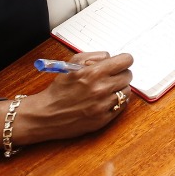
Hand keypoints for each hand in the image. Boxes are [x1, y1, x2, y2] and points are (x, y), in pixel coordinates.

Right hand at [10, 52, 133, 145]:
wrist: (46, 114)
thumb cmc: (58, 89)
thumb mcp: (72, 63)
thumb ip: (95, 56)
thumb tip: (111, 57)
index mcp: (95, 72)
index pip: (126, 60)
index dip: (123, 61)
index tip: (120, 63)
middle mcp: (101, 88)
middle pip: (128, 75)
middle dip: (120, 74)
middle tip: (110, 77)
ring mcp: (103, 105)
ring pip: (127, 91)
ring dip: (119, 89)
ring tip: (106, 90)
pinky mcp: (103, 119)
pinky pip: (121, 106)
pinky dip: (116, 102)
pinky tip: (104, 101)